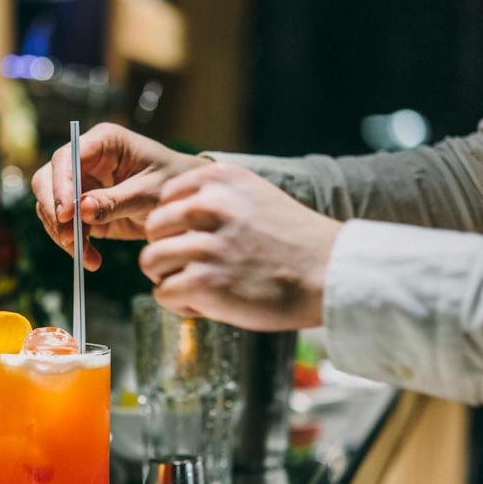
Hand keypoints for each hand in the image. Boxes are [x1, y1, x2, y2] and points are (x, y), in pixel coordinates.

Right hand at [31, 123, 208, 269]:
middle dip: (54, 212)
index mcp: (103, 142)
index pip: (67, 158)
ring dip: (63, 234)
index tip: (67, 214)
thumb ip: (116, 201)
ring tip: (86, 256)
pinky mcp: (82, 209)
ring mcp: (80, 184)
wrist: (182, 200)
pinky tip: (92, 260)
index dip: (61, 185)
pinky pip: (65, 227)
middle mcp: (85, 160)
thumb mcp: (149, 192)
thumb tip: (80, 210)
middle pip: (47, 180)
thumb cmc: (173, 182)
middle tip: (68, 238)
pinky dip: (74, 245)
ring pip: (52, 207)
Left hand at [139, 162, 342, 330]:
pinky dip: (181, 304)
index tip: (200, 240)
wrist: (332, 274)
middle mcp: (208, 206)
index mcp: (218, 179)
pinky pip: (163, 294)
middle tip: (200, 268)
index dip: (175, 226)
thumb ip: (212, 199)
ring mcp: (204, 245)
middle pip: (152, 230)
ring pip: (150, 262)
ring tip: (204, 286)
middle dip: (169, 252)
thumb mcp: (253, 197)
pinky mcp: (203, 282)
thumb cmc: (293, 242)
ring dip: (171, 279)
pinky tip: (211, 303)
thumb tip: (166, 216)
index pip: (163, 199)